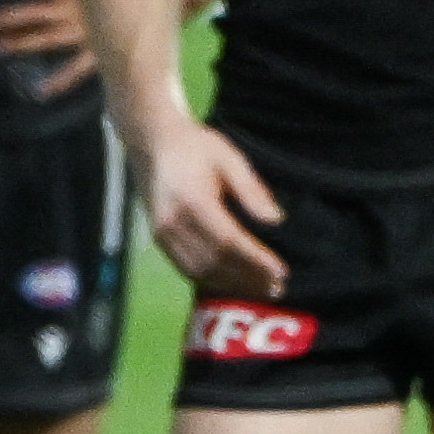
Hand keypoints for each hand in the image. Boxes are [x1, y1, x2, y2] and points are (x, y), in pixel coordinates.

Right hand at [140, 119, 290, 296]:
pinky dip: (212, 280)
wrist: (152, 144)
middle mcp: (173, 223)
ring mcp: (162, 234)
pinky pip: (186, 268)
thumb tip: (275, 220)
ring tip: (262, 289)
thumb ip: (251, 190)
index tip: (281, 272)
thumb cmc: (195, 148)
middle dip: (248, 277)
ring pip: (200, 270)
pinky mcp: (159, 239)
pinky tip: (234, 283)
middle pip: (215, 261)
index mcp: (193, 201)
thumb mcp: (229, 158)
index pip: (229, 241)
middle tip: (278, 288)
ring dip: (232, 284)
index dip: (256, 261)